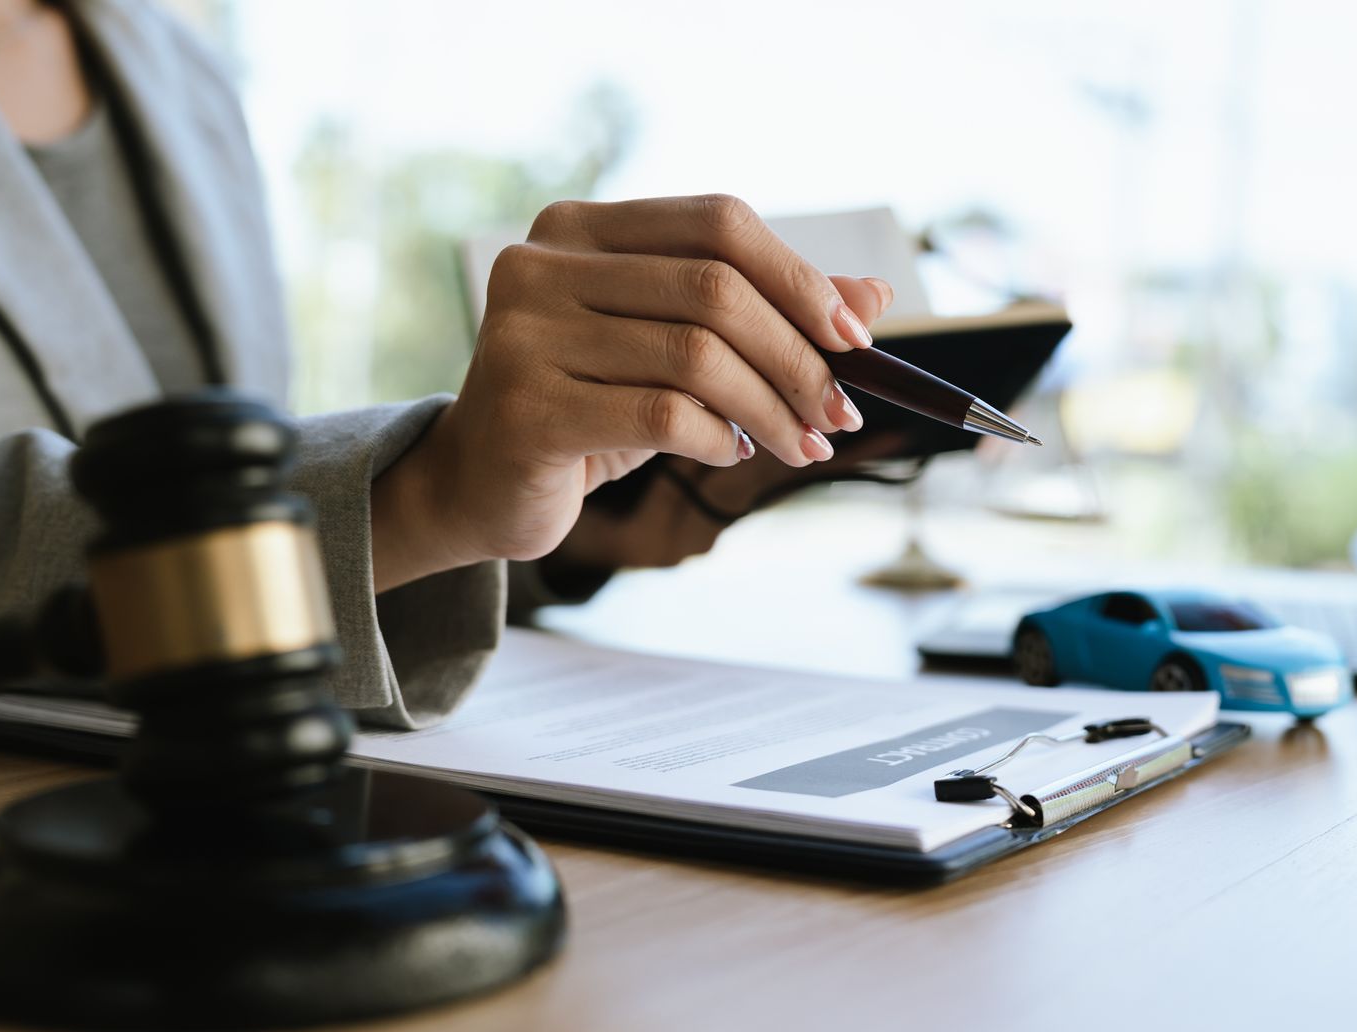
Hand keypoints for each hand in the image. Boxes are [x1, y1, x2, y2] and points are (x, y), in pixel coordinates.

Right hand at [370, 195, 893, 589]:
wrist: (481, 484)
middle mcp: (542, 265)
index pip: (717, 223)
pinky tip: (729, 454)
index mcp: (579, 228)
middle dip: (798, 355)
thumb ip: (763, 312)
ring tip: (801, 444)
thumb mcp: (674, 349)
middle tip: (839, 410)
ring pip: (696, 356)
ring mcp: (525, 334)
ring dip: (771, 408)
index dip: (799, 276)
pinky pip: (661, 415)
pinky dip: (717, 438)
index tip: (856, 338)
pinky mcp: (528, 408)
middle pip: (714, 289)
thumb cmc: (588, 407)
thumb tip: (875, 294)